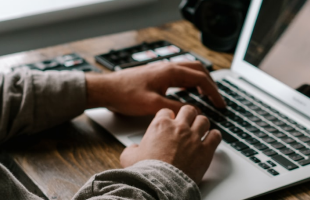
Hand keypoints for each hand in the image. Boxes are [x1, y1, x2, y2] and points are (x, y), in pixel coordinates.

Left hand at [85, 61, 225, 115]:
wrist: (107, 89)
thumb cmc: (125, 95)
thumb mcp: (152, 105)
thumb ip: (175, 108)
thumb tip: (193, 112)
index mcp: (169, 72)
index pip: (200, 78)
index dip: (213, 92)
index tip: (220, 103)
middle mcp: (167, 67)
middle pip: (198, 70)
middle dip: (210, 84)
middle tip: (216, 99)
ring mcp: (161, 69)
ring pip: (188, 71)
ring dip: (200, 81)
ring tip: (206, 95)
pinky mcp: (156, 75)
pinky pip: (178, 75)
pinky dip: (188, 82)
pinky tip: (187, 91)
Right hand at [120, 105, 221, 183]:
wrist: (159, 184)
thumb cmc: (146, 171)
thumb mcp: (129, 157)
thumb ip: (131, 149)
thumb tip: (132, 149)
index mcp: (160, 125)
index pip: (166, 111)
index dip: (168, 116)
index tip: (169, 121)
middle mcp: (178, 127)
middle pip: (188, 110)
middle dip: (188, 114)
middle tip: (187, 121)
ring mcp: (193, 137)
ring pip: (203, 120)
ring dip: (202, 124)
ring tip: (200, 129)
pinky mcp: (205, 150)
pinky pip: (216, 136)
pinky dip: (214, 136)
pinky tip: (211, 139)